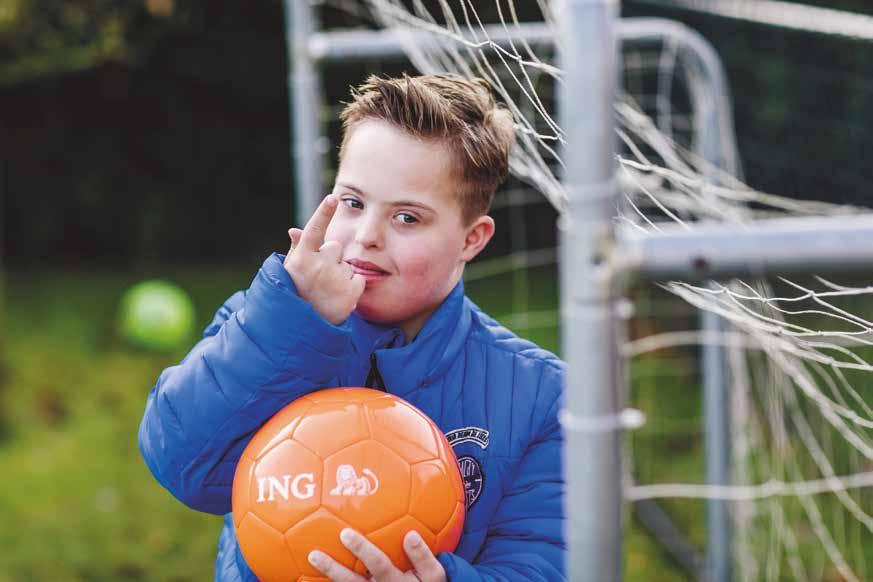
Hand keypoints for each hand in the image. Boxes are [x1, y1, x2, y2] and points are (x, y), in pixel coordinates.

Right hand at [284, 195, 364, 324]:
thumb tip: (294, 230)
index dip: (323, 213)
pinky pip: (358, 279)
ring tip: (327, 291)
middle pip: (335, 247)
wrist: (303, 329)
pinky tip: (339, 297)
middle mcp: (318, 266)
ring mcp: (335, 279)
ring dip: (340, 275)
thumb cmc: (296, 295)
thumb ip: (297, 250)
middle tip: (319, 279)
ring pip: (346, 265)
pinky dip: (352, 287)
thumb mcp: (291, 272)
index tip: (333, 197)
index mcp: (301, 258)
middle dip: (331, 258)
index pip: (313, 230)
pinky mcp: (350, 293)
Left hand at [308, 528, 446, 581]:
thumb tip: (410, 535)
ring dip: (328, 577)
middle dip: (333, 569)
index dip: (362, 550)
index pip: (377, 564)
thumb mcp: (435, 575)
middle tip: (314, 555)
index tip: (344, 534)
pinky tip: (307, 579)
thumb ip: (423, 556)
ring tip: (309, 561)